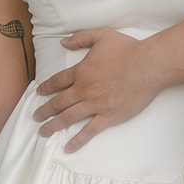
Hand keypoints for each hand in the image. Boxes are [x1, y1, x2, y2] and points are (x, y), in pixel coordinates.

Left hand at [33, 28, 160, 151]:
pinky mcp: (108, 116)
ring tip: (43, 132)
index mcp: (81, 71)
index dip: (46, 88)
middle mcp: (84, 89)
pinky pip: (89, 131)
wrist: (148, 66)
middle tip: (35, 117)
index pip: (57, 81)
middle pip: (58, 103)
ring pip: (68, 118)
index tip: (38, 93)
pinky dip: (77, 141)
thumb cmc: (128, 50)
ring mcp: (95, 104)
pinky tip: (68, 148)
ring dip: (53, 126)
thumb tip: (63, 42)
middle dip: (44, 111)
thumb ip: (81, 38)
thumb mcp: (102, 36)